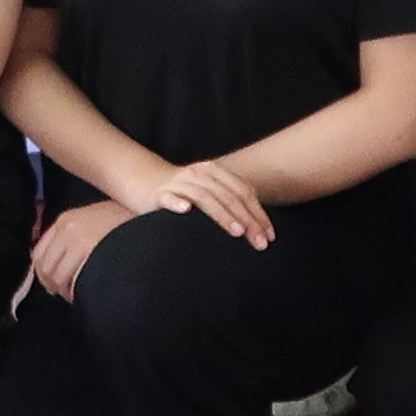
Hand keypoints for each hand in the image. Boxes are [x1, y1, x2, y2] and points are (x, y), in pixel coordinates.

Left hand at [29, 197, 134, 298]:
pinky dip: (75, 291)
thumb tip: (60, 260)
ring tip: (78, 294)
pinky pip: (72, 279)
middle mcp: (65, 228)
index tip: (51, 283)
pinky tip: (85, 293)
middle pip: (45, 266)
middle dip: (52, 284)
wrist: (147, 214)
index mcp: (65, 220)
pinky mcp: (88, 251)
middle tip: (64, 293)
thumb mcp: (95, 219)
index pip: (38, 252)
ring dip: (64, 290)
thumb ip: (75, 235)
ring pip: (56, 276)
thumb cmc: (125, 220)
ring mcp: (76, 239)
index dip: (42, 272)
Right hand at [131, 160, 272, 249]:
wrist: (145, 183)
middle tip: (259, 242)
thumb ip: (232, 198)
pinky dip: (177, 203)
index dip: (259, 213)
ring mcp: (177, 183)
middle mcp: (198, 174)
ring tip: (236, 232)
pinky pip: (168, 198)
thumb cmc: (184, 193)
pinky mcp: (158, 194)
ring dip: (222, 214)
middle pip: (228, 196)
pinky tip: (186, 211)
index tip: (270, 236)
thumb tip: (261, 220)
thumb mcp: (210, 190)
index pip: (242, 192)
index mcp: (214, 172)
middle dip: (247, 220)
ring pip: (204, 197)